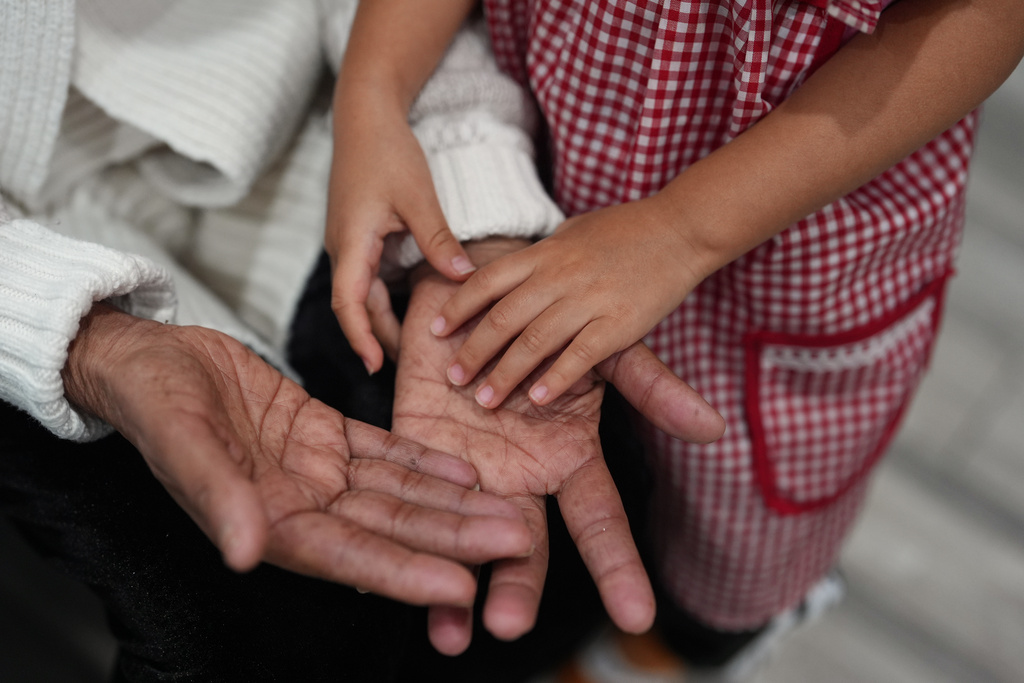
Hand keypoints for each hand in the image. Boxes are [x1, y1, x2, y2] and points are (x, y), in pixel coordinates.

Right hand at [61, 304, 531, 607]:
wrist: (148, 358)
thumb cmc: (153, 401)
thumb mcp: (181, 442)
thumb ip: (219, 497)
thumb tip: (246, 553)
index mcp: (269, 522)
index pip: (350, 555)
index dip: (405, 573)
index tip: (460, 584)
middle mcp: (302, 505)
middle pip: (392, 527)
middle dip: (453, 538)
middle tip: (515, 541)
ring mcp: (317, 470)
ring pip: (399, 492)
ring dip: (453, 503)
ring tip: (508, 510)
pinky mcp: (323, 434)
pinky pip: (384, 452)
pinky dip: (423, 461)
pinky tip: (465, 469)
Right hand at [326, 84, 473, 372]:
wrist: (364, 117)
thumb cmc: (387, 151)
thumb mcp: (418, 196)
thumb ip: (437, 239)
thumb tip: (461, 277)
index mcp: (351, 242)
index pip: (348, 304)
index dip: (361, 338)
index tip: (377, 368)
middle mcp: (343, 248)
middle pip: (355, 307)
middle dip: (378, 338)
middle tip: (410, 367)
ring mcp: (348, 242)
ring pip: (361, 294)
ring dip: (381, 321)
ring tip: (412, 347)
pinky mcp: (357, 235)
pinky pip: (366, 278)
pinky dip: (384, 299)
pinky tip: (409, 309)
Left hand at [393, 239, 722, 654]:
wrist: (480, 275)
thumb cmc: (549, 315)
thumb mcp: (604, 352)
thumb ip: (651, 391)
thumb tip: (714, 429)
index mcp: (568, 460)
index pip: (598, 524)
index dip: (617, 569)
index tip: (638, 617)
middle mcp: (519, 476)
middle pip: (522, 548)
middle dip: (517, 590)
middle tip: (510, 626)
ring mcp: (466, 470)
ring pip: (461, 539)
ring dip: (453, 585)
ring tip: (449, 634)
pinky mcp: (415, 450)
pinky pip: (409, 498)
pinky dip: (400, 538)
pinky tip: (385, 575)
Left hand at [430, 198, 707, 408]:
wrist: (681, 227)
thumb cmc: (626, 228)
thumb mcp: (573, 231)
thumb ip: (542, 255)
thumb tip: (515, 271)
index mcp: (545, 253)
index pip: (487, 280)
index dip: (459, 306)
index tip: (437, 329)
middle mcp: (559, 276)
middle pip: (502, 318)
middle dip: (473, 351)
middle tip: (453, 377)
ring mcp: (588, 300)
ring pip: (533, 342)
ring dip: (504, 373)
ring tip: (484, 399)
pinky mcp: (618, 322)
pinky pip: (579, 356)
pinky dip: (555, 379)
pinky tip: (537, 398)